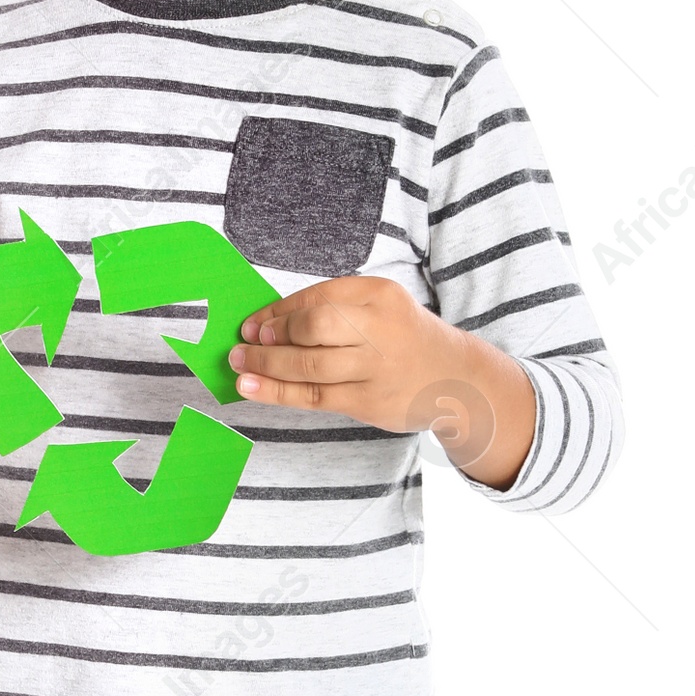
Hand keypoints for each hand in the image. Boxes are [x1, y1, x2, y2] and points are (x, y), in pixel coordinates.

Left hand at [227, 274, 536, 486]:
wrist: (455, 378)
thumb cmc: (405, 339)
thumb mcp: (380, 308)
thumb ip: (335, 310)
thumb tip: (269, 322)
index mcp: (380, 294)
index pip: (318, 297)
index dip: (278, 310)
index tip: (253, 322)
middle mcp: (380, 328)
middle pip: (314, 326)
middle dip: (273, 334)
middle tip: (245, 342)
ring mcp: (375, 367)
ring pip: (309, 365)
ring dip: (266, 364)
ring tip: (238, 363)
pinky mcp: (369, 401)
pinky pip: (313, 396)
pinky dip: (276, 391)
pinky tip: (251, 387)